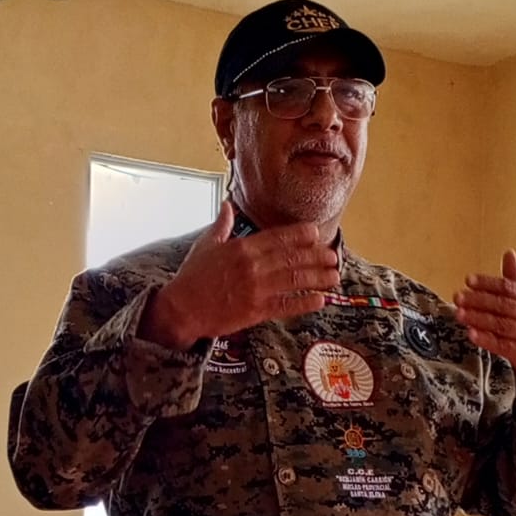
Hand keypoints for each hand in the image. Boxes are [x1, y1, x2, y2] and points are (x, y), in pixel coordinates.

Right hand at [140, 200, 340, 350]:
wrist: (181, 309)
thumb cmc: (191, 278)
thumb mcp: (205, 245)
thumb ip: (222, 225)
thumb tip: (227, 204)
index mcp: (242, 248)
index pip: (278, 237)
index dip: (300, 235)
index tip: (315, 233)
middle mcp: (253, 266)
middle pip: (292, 258)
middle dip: (316, 256)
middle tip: (333, 256)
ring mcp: (256, 289)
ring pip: (294, 281)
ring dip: (317, 278)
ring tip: (334, 276)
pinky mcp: (255, 311)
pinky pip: (286, 306)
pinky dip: (304, 303)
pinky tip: (320, 300)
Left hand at [454, 250, 515, 385]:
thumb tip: (508, 254)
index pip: (508, 288)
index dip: (487, 283)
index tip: (469, 280)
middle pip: (502, 305)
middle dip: (478, 300)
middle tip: (459, 297)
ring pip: (500, 324)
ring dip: (478, 319)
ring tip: (460, 314)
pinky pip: (503, 345)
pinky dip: (486, 340)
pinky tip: (472, 334)